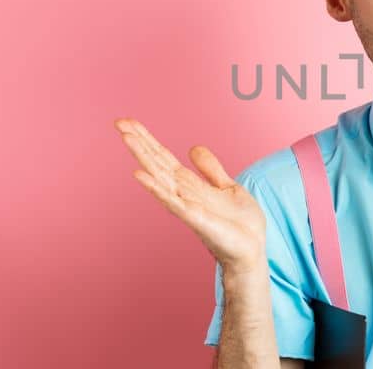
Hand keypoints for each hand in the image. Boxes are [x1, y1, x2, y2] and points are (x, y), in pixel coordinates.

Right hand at [115, 118, 265, 276]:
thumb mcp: (228, 187)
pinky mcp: (195, 219)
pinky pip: (172, 201)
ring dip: (143, 157)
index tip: (129, 122)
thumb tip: (193, 148)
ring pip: (160, 177)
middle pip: (157, 162)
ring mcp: (186, 205)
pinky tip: (139, 175)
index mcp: (191, 185)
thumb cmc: (241, 225)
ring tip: (126, 138)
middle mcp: (183, 193)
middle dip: (139, 142)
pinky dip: (155, 188)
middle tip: (119, 122)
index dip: (148, 139)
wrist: (253, 250)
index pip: (164, 157)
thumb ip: (210, 169)